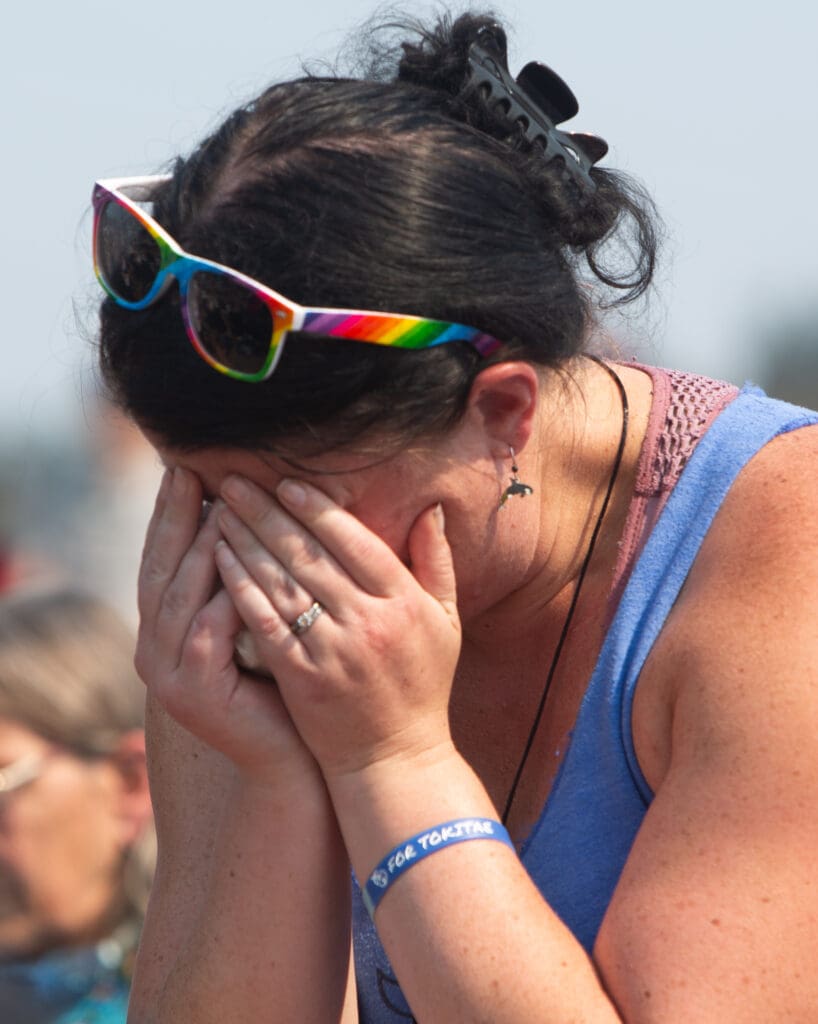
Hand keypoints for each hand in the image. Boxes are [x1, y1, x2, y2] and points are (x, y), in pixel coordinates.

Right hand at [135, 467, 314, 783]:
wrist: (294, 757)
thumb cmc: (287, 681)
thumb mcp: (263, 620)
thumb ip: (251, 576)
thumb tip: (256, 509)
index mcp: (170, 628)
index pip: (166, 557)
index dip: (173, 513)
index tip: (188, 466)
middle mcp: (156, 649)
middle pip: (162, 569)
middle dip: (176, 518)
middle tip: (189, 470)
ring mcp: (170, 676)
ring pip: (181, 596)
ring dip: (200, 549)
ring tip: (221, 504)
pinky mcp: (195, 696)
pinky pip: (208, 633)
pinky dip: (223, 596)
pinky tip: (243, 563)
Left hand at [214, 475, 461, 780]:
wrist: (395, 759)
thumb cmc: (422, 685)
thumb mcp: (445, 621)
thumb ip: (436, 562)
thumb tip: (430, 509)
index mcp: (404, 602)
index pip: (356, 542)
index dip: (317, 510)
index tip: (285, 482)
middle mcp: (369, 622)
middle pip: (309, 556)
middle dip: (267, 513)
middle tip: (234, 482)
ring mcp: (333, 651)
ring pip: (281, 584)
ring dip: (245, 542)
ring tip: (220, 511)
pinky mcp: (302, 678)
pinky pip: (264, 623)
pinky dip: (240, 588)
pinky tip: (219, 560)